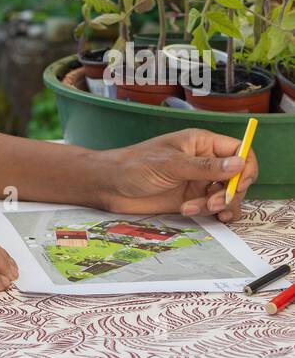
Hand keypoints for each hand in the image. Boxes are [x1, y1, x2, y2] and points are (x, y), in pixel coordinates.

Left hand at [96, 129, 258, 221]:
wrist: (111, 186)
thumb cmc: (136, 165)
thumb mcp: (171, 164)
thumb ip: (206, 166)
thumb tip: (240, 164)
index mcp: (202, 143)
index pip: (238, 149)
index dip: (246, 166)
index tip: (241, 182)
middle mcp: (204, 162)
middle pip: (238, 177)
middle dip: (231, 192)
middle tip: (213, 202)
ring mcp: (199, 182)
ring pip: (227, 195)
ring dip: (219, 205)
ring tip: (195, 208)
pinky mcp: (192, 200)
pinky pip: (213, 208)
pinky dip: (210, 214)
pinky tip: (192, 213)